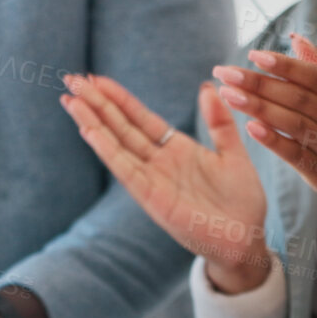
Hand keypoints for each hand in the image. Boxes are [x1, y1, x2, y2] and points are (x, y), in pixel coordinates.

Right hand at [61, 73, 271, 293]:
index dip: (118, 98)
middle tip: (71, 79)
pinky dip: (107, 150)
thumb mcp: (233, 154)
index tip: (96, 78)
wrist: (246, 240)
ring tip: (70, 99)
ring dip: (92, 122)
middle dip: (96, 103)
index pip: (139, 117)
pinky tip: (89, 131)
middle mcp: (158, 163)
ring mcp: (152, 180)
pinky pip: (125, 170)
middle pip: (120, 127)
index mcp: (176, 149)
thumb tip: (207, 86)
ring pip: (116, 145)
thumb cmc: (242, 201)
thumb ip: (219, 122)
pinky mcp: (152, 198)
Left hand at [214, 35, 316, 222]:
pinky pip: (296, 154)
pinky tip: (250, 128)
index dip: (283, 65)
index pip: (312, 75)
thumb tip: (295, 39)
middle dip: (258, 83)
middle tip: (225, 72)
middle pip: (296, 97)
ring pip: (293, 123)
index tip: (253, 55)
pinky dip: (274, 141)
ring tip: (228, 95)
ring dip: (259, 108)